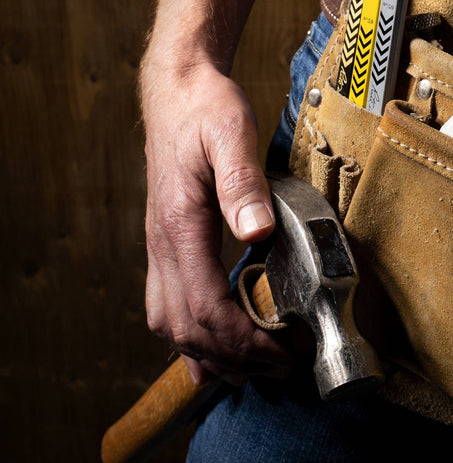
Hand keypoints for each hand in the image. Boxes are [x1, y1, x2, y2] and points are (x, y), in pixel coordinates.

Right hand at [142, 59, 290, 385]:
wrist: (179, 92)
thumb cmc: (208, 110)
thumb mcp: (232, 133)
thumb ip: (243, 182)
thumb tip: (258, 232)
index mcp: (180, 223)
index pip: (206, 304)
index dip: (245, 339)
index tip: (281, 353)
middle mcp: (162, 243)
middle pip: (186, 327)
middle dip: (233, 358)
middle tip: (279, 370)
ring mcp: (160, 246)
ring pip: (169, 324)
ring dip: (209, 354)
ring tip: (252, 371)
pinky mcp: (167, 244)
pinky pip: (166, 306)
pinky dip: (189, 337)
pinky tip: (210, 351)